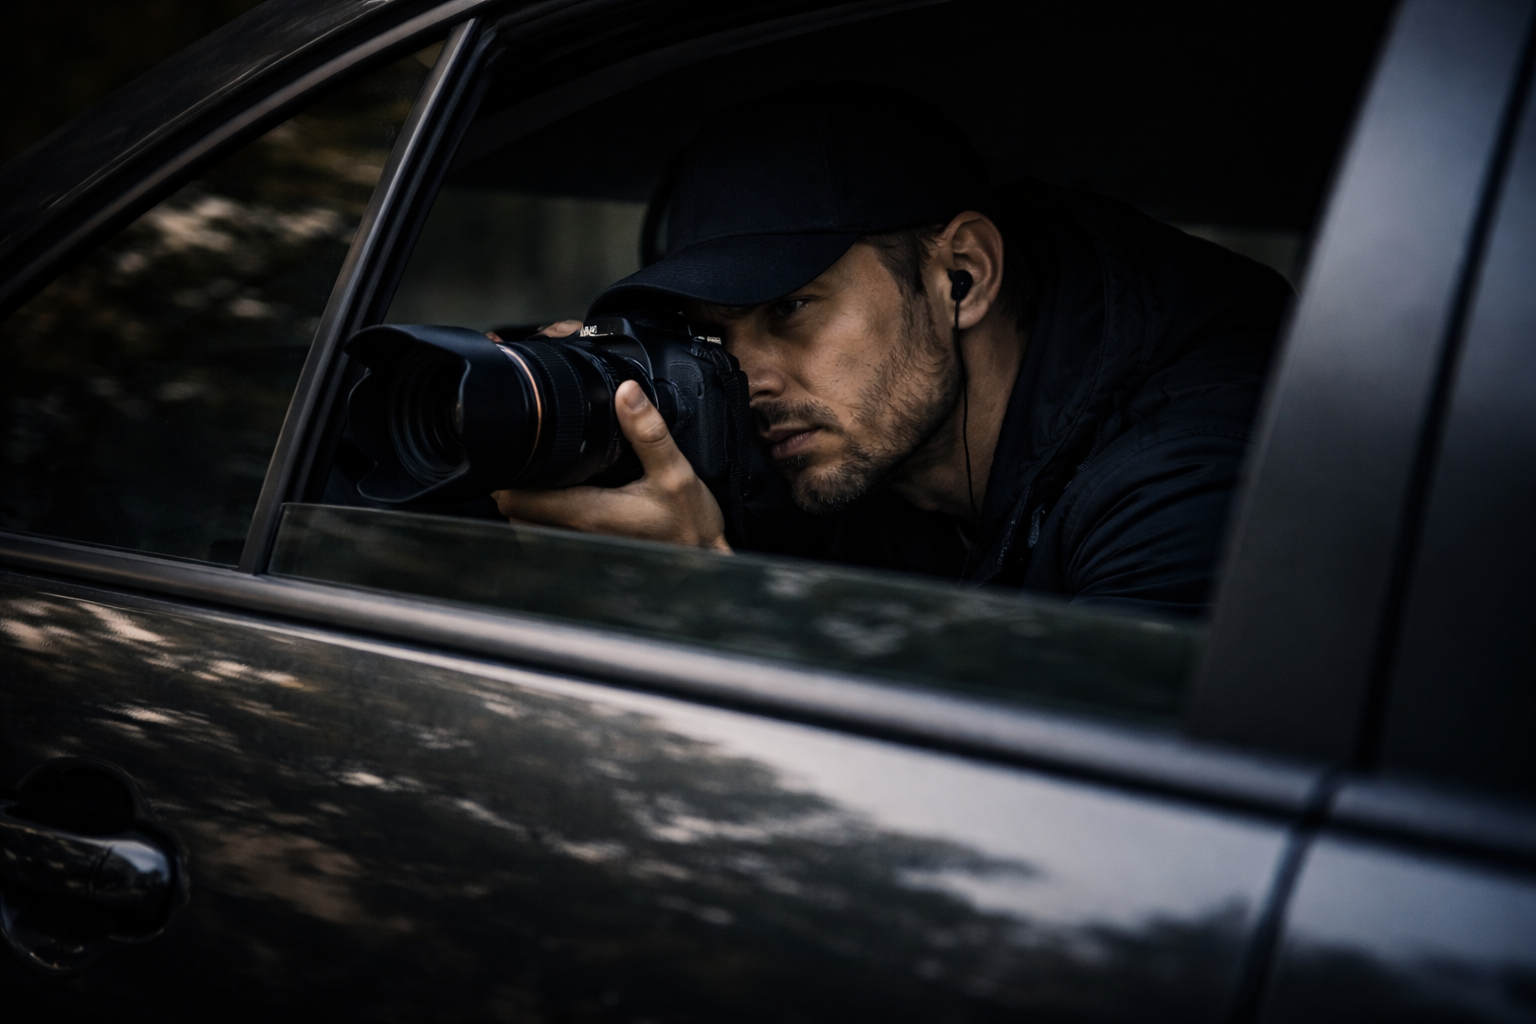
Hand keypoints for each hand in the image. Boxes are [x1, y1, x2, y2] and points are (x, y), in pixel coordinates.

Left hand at [492, 379, 731, 552]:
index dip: (507, 474)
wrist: (702, 561)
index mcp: (587, 514)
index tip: (515, 452)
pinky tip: (565, 499)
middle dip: (517, 484)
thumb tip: (626, 393)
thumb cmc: (689, 525)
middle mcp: (575, 536)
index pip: (516, 500)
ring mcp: (578, 549)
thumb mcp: (675, 472)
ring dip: (529, 502)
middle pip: (514, 512)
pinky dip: (545, 518)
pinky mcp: (587, 555)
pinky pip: (548, 536)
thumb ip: (648, 432)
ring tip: (545, 476)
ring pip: (528, 526)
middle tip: (531, 456)